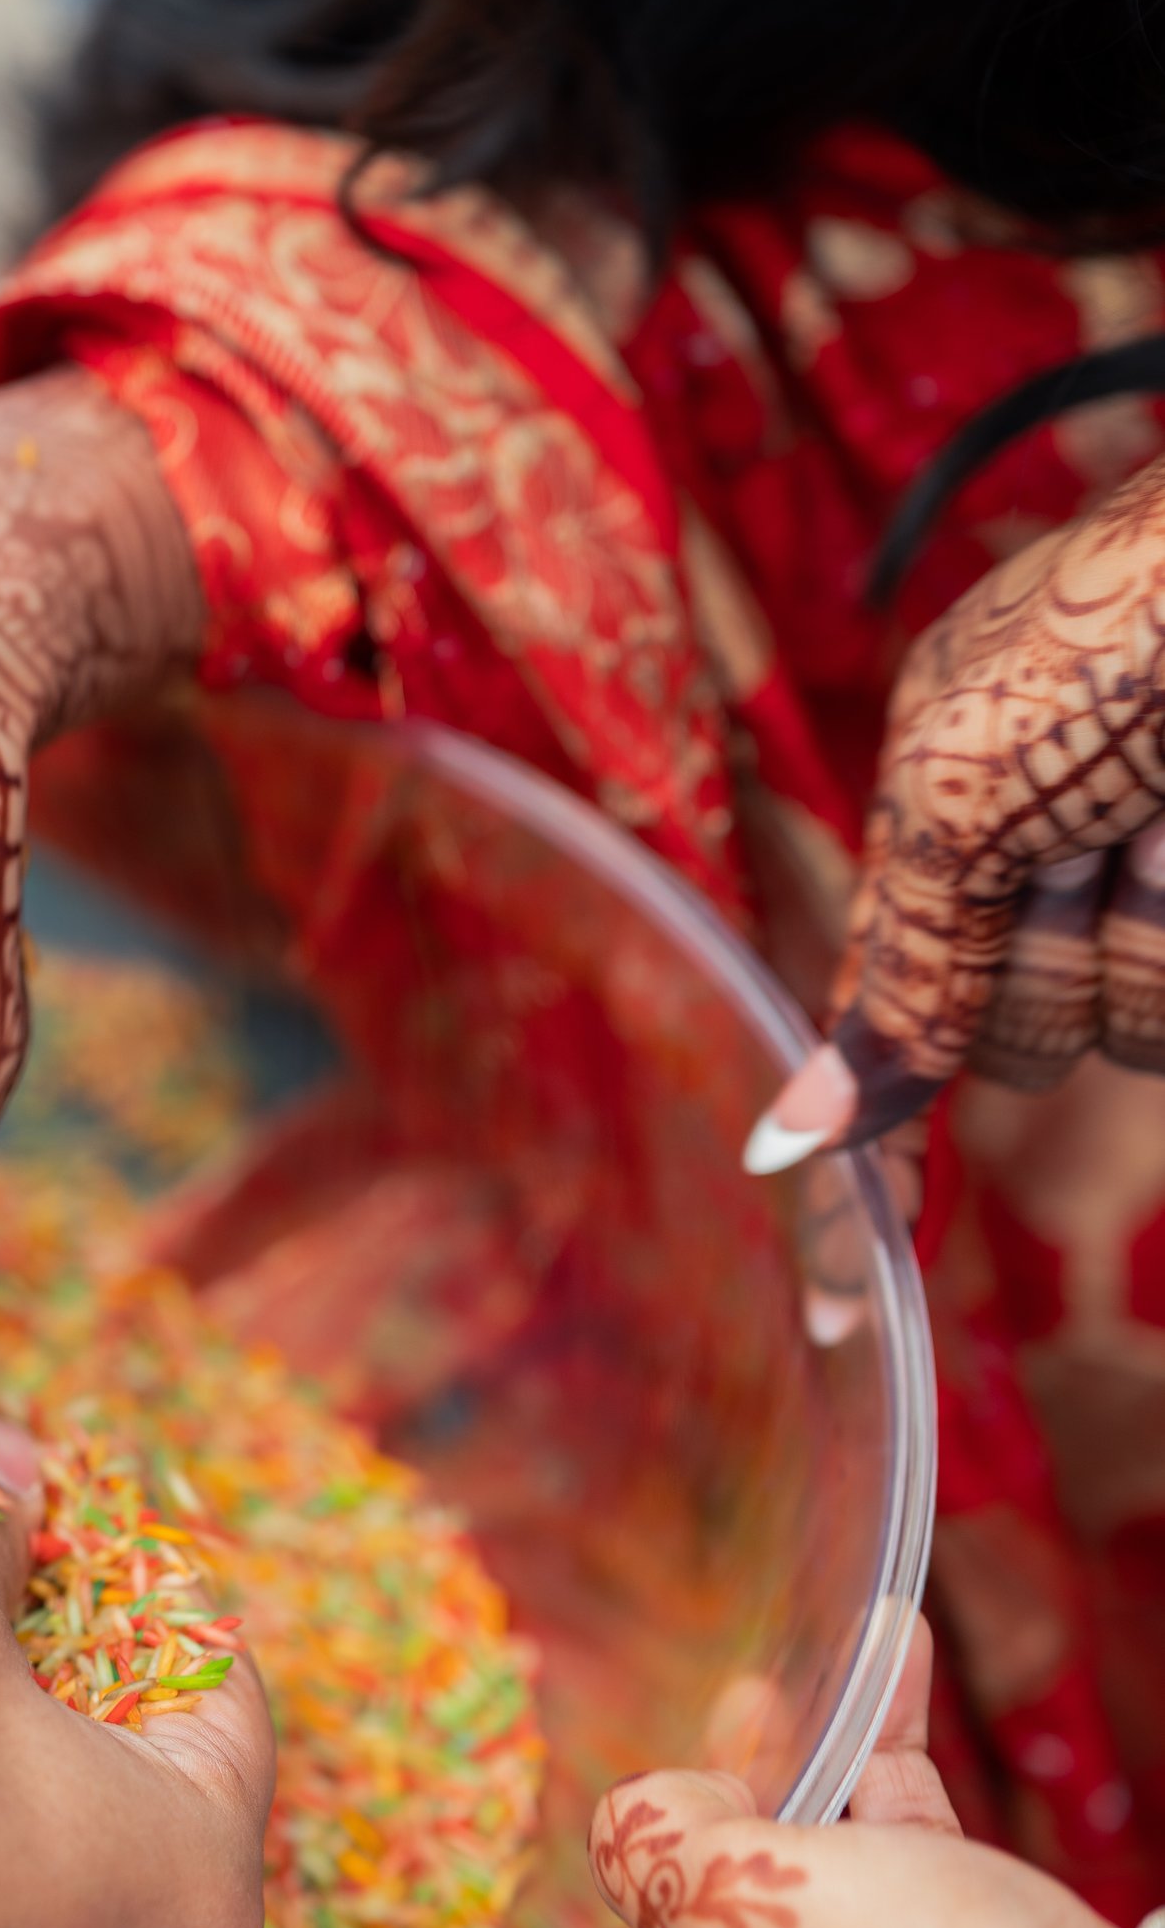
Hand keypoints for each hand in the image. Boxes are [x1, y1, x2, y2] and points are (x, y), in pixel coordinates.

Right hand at [744, 456, 1164, 1172]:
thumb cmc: (1106, 624)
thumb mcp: (948, 783)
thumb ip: (896, 966)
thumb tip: (798, 1133)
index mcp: (952, 820)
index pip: (884, 1022)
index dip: (864, 1150)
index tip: (833, 1302)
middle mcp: (1060, 875)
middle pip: (1020, 1039)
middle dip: (1046, 949)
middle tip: (1078, 822)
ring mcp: (1157, 899)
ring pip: (1134, 1032)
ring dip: (1141, 924)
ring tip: (1160, 797)